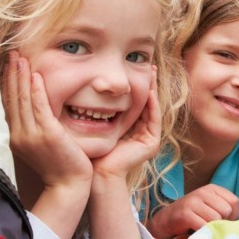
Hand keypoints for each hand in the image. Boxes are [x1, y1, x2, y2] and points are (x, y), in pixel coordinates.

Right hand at [3, 51, 91, 191]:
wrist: (68, 185)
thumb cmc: (59, 164)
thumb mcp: (40, 144)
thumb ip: (33, 126)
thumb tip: (29, 108)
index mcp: (15, 137)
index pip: (9, 104)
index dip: (8, 83)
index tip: (9, 64)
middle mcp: (19, 135)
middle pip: (12, 98)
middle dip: (12, 74)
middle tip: (12, 53)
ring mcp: (31, 135)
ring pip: (23, 100)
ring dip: (21, 76)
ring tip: (20, 57)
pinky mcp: (47, 135)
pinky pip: (39, 108)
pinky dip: (36, 91)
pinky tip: (35, 75)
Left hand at [91, 66, 161, 184]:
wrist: (96, 173)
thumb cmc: (90, 150)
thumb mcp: (93, 123)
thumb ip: (94, 108)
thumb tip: (85, 87)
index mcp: (128, 129)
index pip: (134, 103)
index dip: (135, 85)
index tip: (133, 67)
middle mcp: (140, 133)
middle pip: (146, 103)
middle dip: (147, 84)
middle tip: (148, 65)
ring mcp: (147, 138)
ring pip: (152, 108)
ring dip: (153, 89)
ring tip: (152, 72)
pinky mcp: (151, 142)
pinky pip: (154, 118)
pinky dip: (153, 104)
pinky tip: (149, 90)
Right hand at [147, 185, 238, 238]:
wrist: (166, 220)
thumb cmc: (193, 215)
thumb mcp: (210, 206)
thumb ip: (225, 208)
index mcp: (212, 188)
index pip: (234, 201)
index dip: (232, 215)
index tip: (222, 220)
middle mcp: (203, 191)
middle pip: (226, 210)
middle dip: (222, 222)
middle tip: (211, 225)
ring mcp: (193, 201)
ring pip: (216, 218)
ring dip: (211, 227)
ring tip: (203, 227)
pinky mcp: (185, 213)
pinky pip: (203, 225)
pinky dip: (203, 231)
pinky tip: (196, 230)